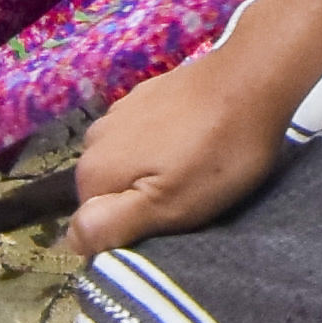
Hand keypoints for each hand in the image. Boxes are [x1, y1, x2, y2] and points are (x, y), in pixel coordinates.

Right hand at [71, 47, 299, 254]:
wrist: (252, 80)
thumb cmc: (216, 153)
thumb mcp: (169, 206)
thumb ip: (113, 226)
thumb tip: (69, 241)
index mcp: (92, 170)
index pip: (94, 224)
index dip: (131, 231)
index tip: (170, 222)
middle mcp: (94, 139)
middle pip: (110, 193)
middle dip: (142, 201)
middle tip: (187, 198)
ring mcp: (119, 113)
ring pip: (127, 164)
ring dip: (153, 173)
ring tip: (195, 170)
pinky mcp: (145, 96)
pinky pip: (143, 137)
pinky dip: (163, 146)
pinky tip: (195, 143)